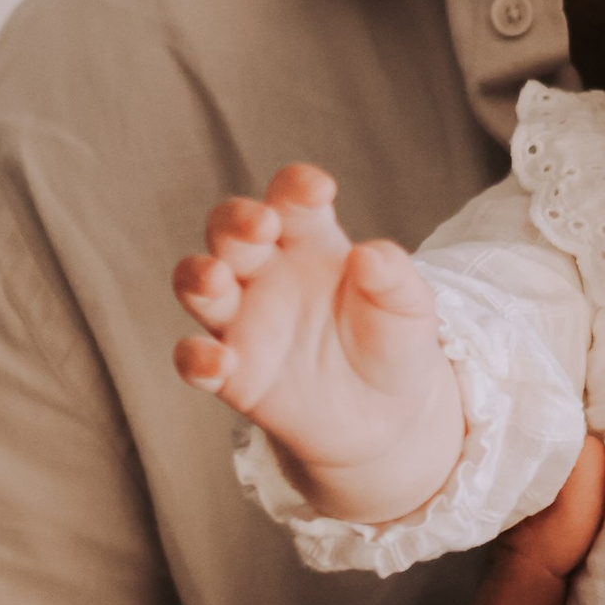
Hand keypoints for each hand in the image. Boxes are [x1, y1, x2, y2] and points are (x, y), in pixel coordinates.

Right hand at [172, 162, 463, 521]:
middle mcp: (267, 273)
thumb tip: (369, 255)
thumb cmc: (394, 345)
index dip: (295, 188)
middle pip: (230, 230)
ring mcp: (244, 321)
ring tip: (217, 279)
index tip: (317, 190)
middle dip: (237, 220)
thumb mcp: (409, 309)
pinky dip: (197, 358)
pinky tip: (220, 363)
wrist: (386, 417)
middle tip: (262, 226)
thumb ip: (393, 277)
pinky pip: (195, 359)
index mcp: (311, 242)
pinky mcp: (232, 373)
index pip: (291, 201)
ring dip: (199, 276)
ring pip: (198, 284)